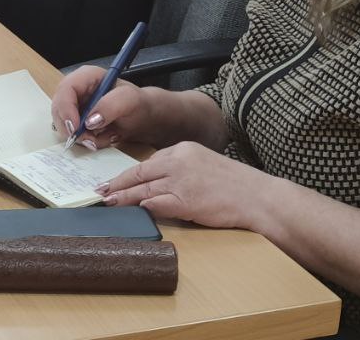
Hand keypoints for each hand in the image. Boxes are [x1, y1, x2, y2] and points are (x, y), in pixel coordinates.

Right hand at [49, 65, 148, 150]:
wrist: (143, 117)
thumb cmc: (138, 103)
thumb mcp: (129, 100)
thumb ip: (110, 106)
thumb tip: (90, 120)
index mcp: (87, 76)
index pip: (66, 89)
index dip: (66, 109)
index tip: (75, 128)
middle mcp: (77, 90)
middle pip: (59, 108)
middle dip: (71, 128)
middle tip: (89, 140)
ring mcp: (75, 106)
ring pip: (63, 123)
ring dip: (80, 136)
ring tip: (101, 139)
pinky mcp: (76, 120)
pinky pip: (72, 133)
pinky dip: (85, 140)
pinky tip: (100, 138)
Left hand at [99, 141, 271, 230]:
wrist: (259, 197)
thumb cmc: (235, 184)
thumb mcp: (204, 164)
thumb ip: (181, 169)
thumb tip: (157, 184)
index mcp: (183, 149)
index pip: (149, 161)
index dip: (129, 173)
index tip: (115, 179)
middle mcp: (179, 161)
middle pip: (139, 172)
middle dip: (117, 182)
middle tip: (100, 189)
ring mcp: (181, 181)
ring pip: (142, 188)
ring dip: (122, 196)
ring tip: (107, 201)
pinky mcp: (186, 201)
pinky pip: (157, 204)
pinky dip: (143, 207)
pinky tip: (133, 210)